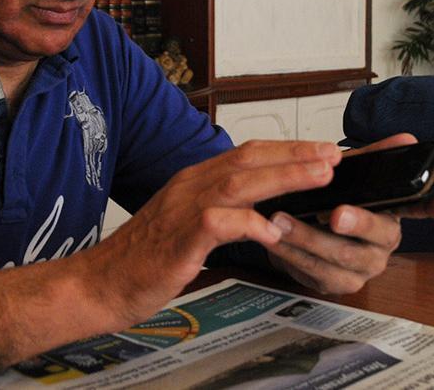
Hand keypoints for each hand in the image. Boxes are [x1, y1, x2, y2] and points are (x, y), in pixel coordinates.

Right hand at [0, 140, 343, 368]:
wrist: (99, 284)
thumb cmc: (144, 260)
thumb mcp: (187, 227)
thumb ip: (220, 213)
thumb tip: (261, 210)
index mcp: (192, 181)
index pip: (246, 154)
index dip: (286, 150)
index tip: (320, 151)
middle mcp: (189, 186)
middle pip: (248, 160)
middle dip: (295, 155)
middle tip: (334, 155)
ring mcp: (182, 210)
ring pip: (239, 183)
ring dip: (283, 177)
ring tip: (320, 177)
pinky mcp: (178, 239)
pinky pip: (217, 224)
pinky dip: (247, 223)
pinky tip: (272, 230)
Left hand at [264, 133, 433, 294]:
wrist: (300, 230)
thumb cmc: (331, 200)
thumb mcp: (350, 175)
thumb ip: (375, 157)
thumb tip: (406, 139)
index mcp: (394, 211)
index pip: (425, 207)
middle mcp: (385, 242)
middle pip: (377, 234)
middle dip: (356, 223)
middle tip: (336, 213)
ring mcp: (363, 267)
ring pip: (338, 256)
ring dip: (307, 238)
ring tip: (282, 219)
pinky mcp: (337, 284)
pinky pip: (314, 271)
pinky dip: (291, 254)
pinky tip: (273, 238)